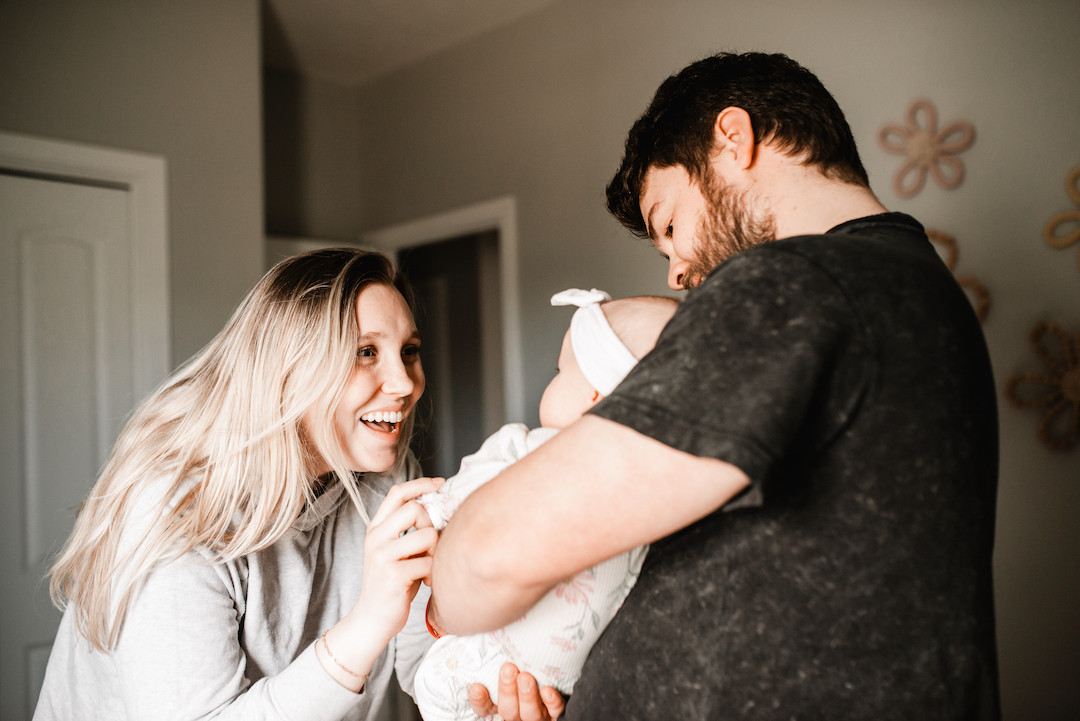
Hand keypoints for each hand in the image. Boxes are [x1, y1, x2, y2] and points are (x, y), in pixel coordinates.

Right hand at [350, 477, 442, 642]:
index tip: (440, 485)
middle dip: (431, 524)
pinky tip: (426, 582)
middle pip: (414, 508)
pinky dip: (434, 573)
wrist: (372, 620)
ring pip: (426, 535)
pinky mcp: (393, 576)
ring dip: (436, 552)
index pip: (397, 493)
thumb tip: (439, 507)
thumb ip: (408, 531)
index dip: (421, 484)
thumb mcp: (395, 551)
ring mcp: (382, 556)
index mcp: (375, 528)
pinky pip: (428, 563)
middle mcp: (375, 538)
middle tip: (431, 545)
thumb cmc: (392, 583)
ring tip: (429, 566)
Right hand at [468, 663, 564, 720]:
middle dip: (507, 691)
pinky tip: (548, 690)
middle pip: (508, 710)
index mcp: (504, 702)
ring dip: (526, 696)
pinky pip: (555, 712)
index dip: (479, 700)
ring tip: (526, 677)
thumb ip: (499, 655)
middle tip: (508, 669)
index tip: (477, 686)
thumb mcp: (511, 662)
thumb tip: (485, 632)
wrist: (563, 676)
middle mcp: (519, 713)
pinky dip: (552, 703)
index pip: (485, 708)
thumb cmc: (529, 663)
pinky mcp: (557, 715)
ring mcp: (538, 715)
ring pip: (529, 714)